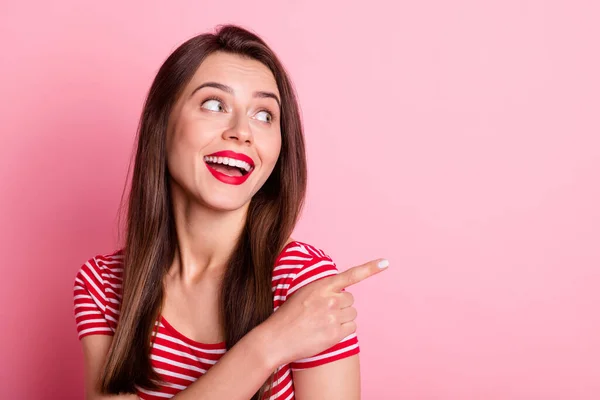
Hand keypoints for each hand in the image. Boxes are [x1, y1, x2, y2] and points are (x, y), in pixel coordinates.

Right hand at [262, 258, 388, 365]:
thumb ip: (323, 290)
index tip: (385, 262)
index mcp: (321, 286)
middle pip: (351, 300)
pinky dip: (343, 331)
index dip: (370, 268)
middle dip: (341, 305)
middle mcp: (330, 299)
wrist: (277, 338)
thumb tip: (341, 295)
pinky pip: (351, 328)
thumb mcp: (303, 293)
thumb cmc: (288, 316)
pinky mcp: (336, 334)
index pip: (350, 275)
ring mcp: (334, 317)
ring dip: (343, 318)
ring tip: (323, 323)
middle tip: (324, 313)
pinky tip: (328, 332)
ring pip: (352, 314)